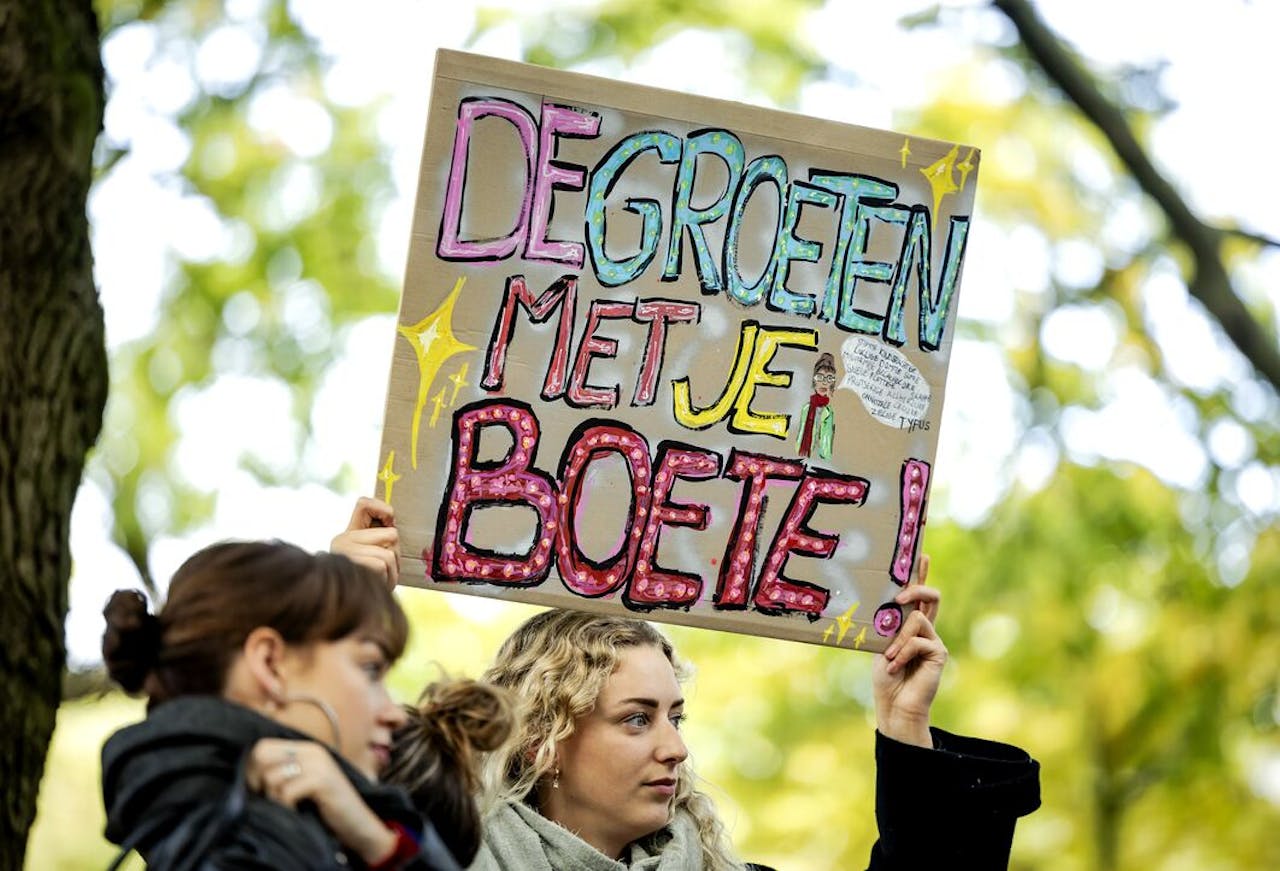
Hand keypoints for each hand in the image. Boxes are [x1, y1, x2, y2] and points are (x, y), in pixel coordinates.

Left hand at [249, 738, 397, 865]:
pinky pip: (286, 792)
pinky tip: (296, 811)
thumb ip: (284, 772)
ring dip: (274, 798)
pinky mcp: (322, 780)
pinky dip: (286, 806)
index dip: (252, 768)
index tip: (258, 789)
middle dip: (258, 781)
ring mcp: (318, 764)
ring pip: (272, 777)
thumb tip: (247, 773)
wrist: (358, 823)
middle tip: (271, 798)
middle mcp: (312, 751)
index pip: (263, 746)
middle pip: (262, 756)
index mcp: (306, 748)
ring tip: (288, 806)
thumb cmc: (326, 807)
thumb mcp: (304, 783)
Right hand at [331, 496, 399, 587]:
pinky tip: (379, 585)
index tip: (391, 521)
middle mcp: (342, 540)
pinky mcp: (350, 565)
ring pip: (389, 553)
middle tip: (388, 568)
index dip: (383, 508)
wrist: (352, 609)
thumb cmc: (369, 582)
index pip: (364, 503)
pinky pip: (382, 565)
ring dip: (393, 570)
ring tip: (384, 579)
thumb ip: (381, 540)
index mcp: (348, 534)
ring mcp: (345, 553)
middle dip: (396, 553)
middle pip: (391, 534)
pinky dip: (387, 578)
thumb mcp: (373, 557)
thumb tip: (394, 527)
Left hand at [872, 554, 945, 747]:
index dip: (922, 573)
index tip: (922, 552)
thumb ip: (887, 625)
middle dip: (915, 588)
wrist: (895, 707)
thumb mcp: (880, 644)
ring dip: (898, 639)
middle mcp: (927, 629)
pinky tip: (895, 666)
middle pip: (930, 596)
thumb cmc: (886, 677)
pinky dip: (901, 652)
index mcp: (912, 625)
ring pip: (917, 619)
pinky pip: (917, 640)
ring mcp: (935, 640)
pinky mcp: (939, 653)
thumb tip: (882, 602)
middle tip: (897, 596)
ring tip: (888, 658)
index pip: (920, 594)